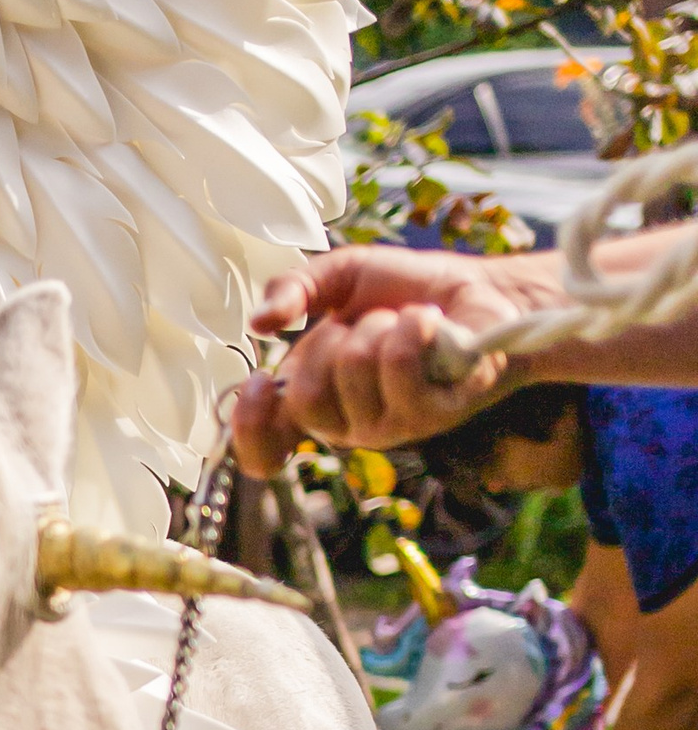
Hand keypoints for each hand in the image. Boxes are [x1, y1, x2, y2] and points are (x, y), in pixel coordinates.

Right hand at [229, 245, 555, 475]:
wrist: (481, 289)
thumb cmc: (406, 291)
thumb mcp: (338, 278)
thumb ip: (291, 290)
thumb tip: (259, 321)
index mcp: (314, 403)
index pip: (263, 452)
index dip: (249, 425)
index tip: (261, 380)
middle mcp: (347, 426)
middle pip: (305, 401)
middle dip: (328, 342)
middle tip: (356, 325)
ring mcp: (390, 426)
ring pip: (352, 372)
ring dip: (377, 326)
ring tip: (404, 321)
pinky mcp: (433, 414)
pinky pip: (400, 366)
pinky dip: (412, 327)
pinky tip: (429, 321)